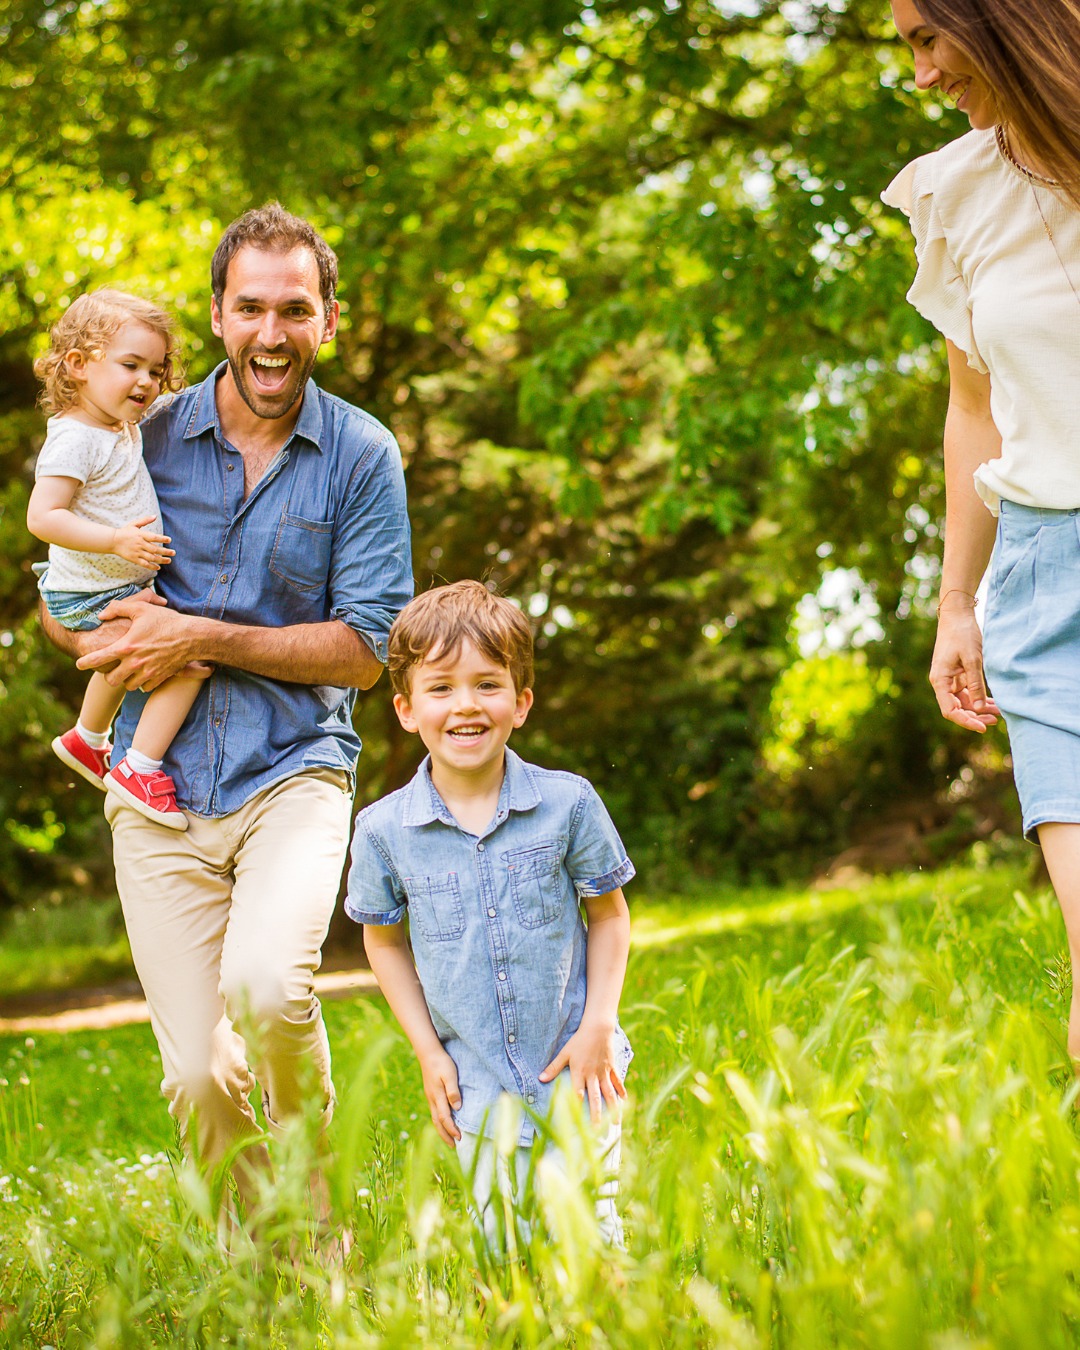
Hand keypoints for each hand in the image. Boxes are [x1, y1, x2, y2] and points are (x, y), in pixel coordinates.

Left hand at [75, 599, 200, 690]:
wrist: (192, 637)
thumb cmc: (166, 621)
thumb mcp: (141, 609)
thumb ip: (118, 608)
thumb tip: (102, 615)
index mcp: (126, 646)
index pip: (98, 658)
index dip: (85, 662)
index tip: (78, 664)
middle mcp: (134, 663)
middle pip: (111, 679)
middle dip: (109, 675)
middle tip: (112, 669)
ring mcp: (147, 673)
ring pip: (128, 686)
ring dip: (126, 679)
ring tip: (129, 671)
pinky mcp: (159, 678)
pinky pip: (144, 687)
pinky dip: (142, 682)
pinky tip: (144, 673)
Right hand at [111, 517, 174, 569]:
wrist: (112, 541)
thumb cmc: (125, 532)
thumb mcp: (134, 524)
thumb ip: (145, 520)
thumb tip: (155, 516)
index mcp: (140, 535)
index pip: (153, 537)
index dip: (162, 538)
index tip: (169, 540)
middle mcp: (139, 544)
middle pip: (154, 549)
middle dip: (165, 551)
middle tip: (173, 553)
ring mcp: (136, 552)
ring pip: (151, 557)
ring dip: (161, 560)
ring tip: (169, 560)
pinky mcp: (134, 559)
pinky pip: (144, 564)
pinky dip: (152, 566)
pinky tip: (158, 567)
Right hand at [418, 1046, 461, 1145]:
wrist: (428, 1053)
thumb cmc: (441, 1063)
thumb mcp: (450, 1075)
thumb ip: (453, 1091)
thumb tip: (457, 1107)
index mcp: (437, 1096)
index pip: (444, 1118)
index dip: (451, 1129)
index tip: (460, 1138)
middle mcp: (432, 1099)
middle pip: (437, 1122)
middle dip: (445, 1135)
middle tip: (454, 1146)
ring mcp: (430, 1096)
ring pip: (434, 1118)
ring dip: (441, 1130)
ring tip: (449, 1139)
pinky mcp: (431, 1093)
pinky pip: (434, 1112)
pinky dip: (439, 1121)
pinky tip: (443, 1122)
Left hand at [539, 1021, 626, 1125]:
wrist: (597, 1028)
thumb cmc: (578, 1041)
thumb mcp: (564, 1053)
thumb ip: (553, 1067)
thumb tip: (540, 1078)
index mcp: (579, 1072)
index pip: (578, 1093)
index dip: (577, 1107)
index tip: (577, 1121)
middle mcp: (592, 1075)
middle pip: (595, 1097)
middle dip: (597, 1114)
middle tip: (598, 1130)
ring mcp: (604, 1072)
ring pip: (609, 1093)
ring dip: (612, 1108)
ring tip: (616, 1122)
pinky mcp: (612, 1068)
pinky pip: (617, 1081)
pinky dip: (621, 1091)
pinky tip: (625, 1101)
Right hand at [929, 607, 1000, 732]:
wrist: (957, 615)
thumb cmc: (962, 634)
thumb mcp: (972, 659)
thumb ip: (975, 683)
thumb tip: (977, 708)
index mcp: (939, 680)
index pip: (950, 710)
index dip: (966, 721)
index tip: (983, 727)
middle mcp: (943, 683)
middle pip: (957, 709)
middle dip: (975, 717)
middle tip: (995, 720)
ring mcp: (951, 680)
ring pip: (964, 702)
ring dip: (980, 708)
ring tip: (999, 712)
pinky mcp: (959, 675)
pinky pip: (969, 692)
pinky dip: (980, 698)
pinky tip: (994, 703)